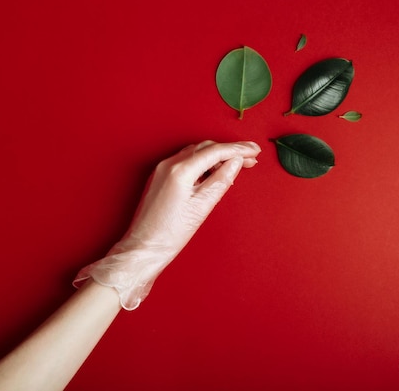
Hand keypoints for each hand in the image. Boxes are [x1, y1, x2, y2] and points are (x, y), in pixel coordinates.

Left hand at [73, 140, 260, 309]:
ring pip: (196, 154)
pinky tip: (216, 173)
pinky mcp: (160, 178)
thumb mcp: (202, 207)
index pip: (214, 151)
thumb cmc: (170, 234)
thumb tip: (236, 162)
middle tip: (251, 159)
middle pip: (205, 148)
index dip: (238, 149)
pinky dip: (204, 164)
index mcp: (179, 170)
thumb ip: (220, 181)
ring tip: (237, 166)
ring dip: (217, 156)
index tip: (255, 150)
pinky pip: (186, 162)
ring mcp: (162, 170)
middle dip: (229, 151)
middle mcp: (168, 164)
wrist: (143, 249)